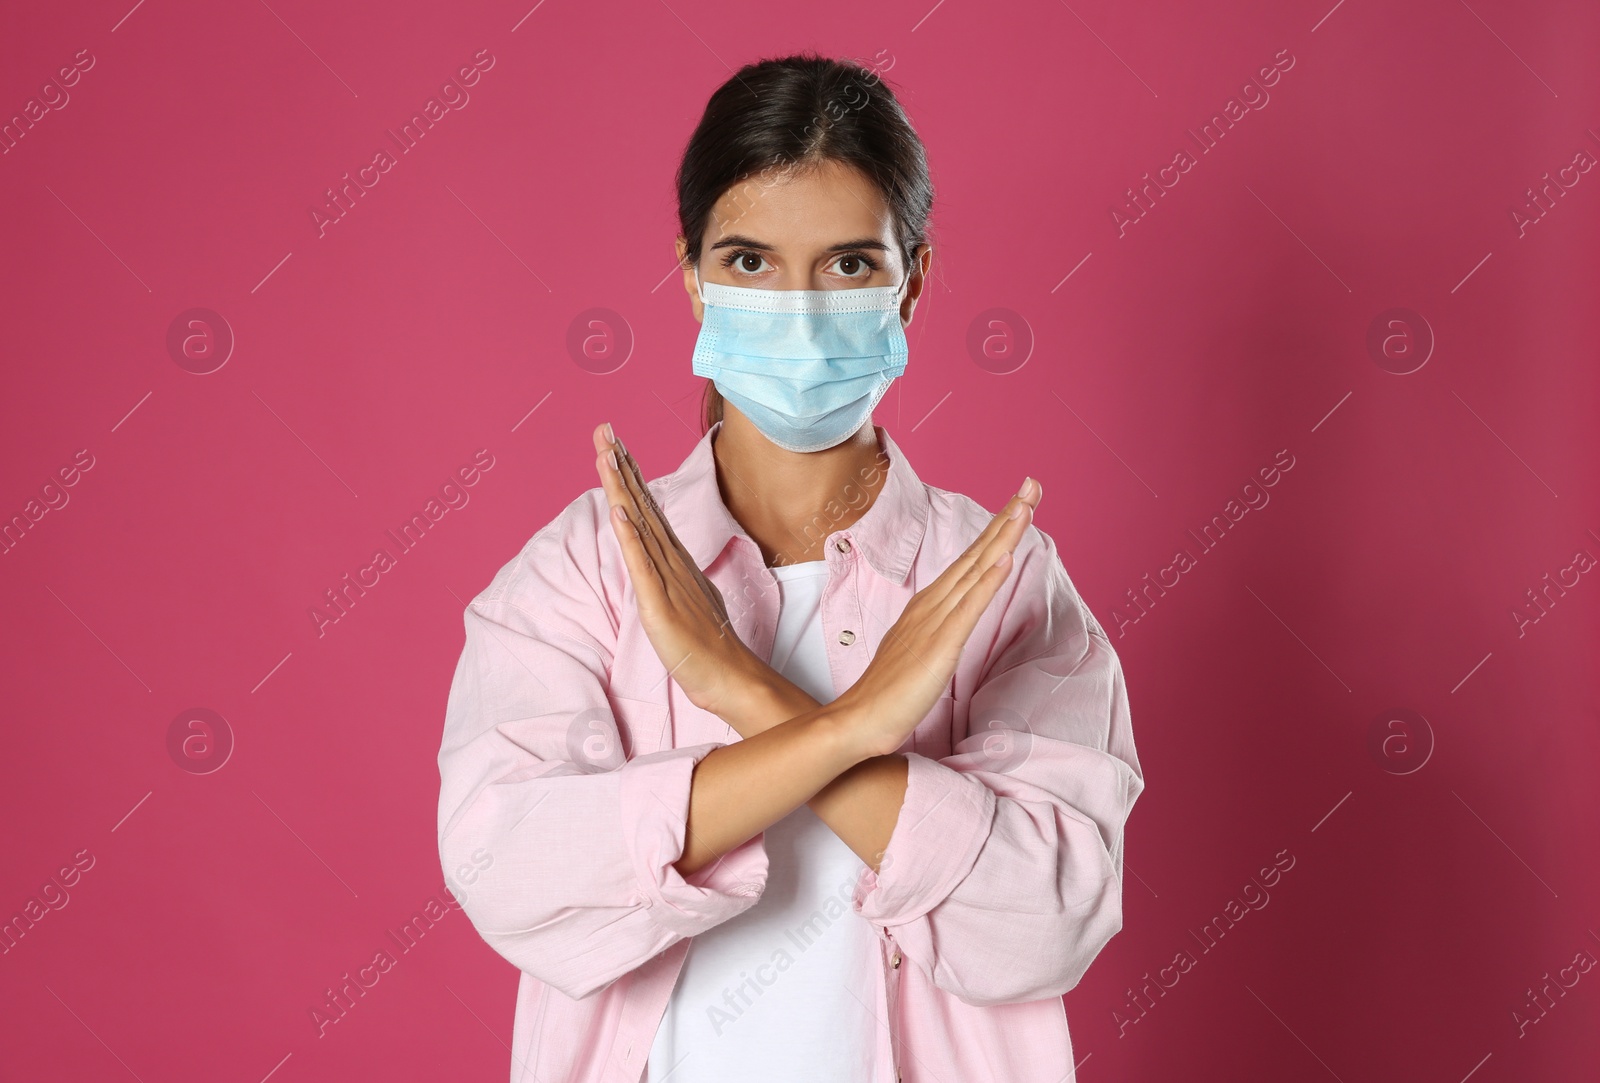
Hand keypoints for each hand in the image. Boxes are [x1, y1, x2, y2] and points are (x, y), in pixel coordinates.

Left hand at [593, 422, 765, 718]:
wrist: (732, 677)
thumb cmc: (708, 645)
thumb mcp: (685, 600)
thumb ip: (672, 576)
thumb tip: (660, 557)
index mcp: (674, 561)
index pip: (648, 509)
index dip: (630, 476)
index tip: (616, 445)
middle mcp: (671, 562)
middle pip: (642, 505)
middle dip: (621, 466)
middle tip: (604, 429)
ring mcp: (667, 580)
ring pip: (640, 525)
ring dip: (622, 488)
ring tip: (607, 454)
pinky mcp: (659, 605)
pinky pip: (642, 566)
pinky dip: (630, 538)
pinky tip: (620, 512)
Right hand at [832, 477, 1042, 759]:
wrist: (857, 719)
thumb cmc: (888, 692)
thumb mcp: (920, 650)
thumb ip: (937, 627)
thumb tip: (956, 610)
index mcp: (930, 604)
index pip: (970, 559)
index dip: (997, 529)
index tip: (1020, 503)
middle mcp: (933, 604)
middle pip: (977, 553)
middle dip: (1007, 517)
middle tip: (1032, 484)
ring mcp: (936, 622)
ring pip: (976, 571)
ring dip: (1002, 537)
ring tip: (1025, 507)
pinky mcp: (941, 646)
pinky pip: (968, 609)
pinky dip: (987, 582)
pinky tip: (1003, 559)